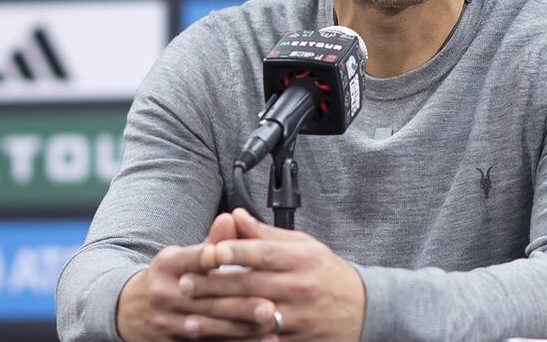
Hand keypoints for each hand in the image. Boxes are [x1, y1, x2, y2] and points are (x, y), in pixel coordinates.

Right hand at [116, 213, 280, 340]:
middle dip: (239, 304)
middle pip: (205, 300)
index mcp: (167, 266)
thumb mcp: (181, 255)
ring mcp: (168, 322)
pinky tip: (261, 339)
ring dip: (241, 328)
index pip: (188, 260)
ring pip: (209, 327)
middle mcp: (165, 295)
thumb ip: (211, 240)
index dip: (205, 257)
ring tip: (270, 323)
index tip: (224, 254)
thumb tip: (231, 218)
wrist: (129, 310)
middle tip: (270, 305)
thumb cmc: (168, 277)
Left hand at [180, 208, 365, 341]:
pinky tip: (213, 336)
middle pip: (251, 284)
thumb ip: (267, 235)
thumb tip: (236, 216)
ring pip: (249, 315)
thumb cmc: (329, 274)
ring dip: (216, 315)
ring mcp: (297, 316)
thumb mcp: (305, 246)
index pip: (264, 253)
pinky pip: (259, 338)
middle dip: (214, 284)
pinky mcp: (293, 339)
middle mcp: (300, 287)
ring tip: (189, 313)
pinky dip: (234, 338)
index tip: (210, 250)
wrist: (362, 311)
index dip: (236, 251)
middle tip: (185, 283)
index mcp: (303, 259)